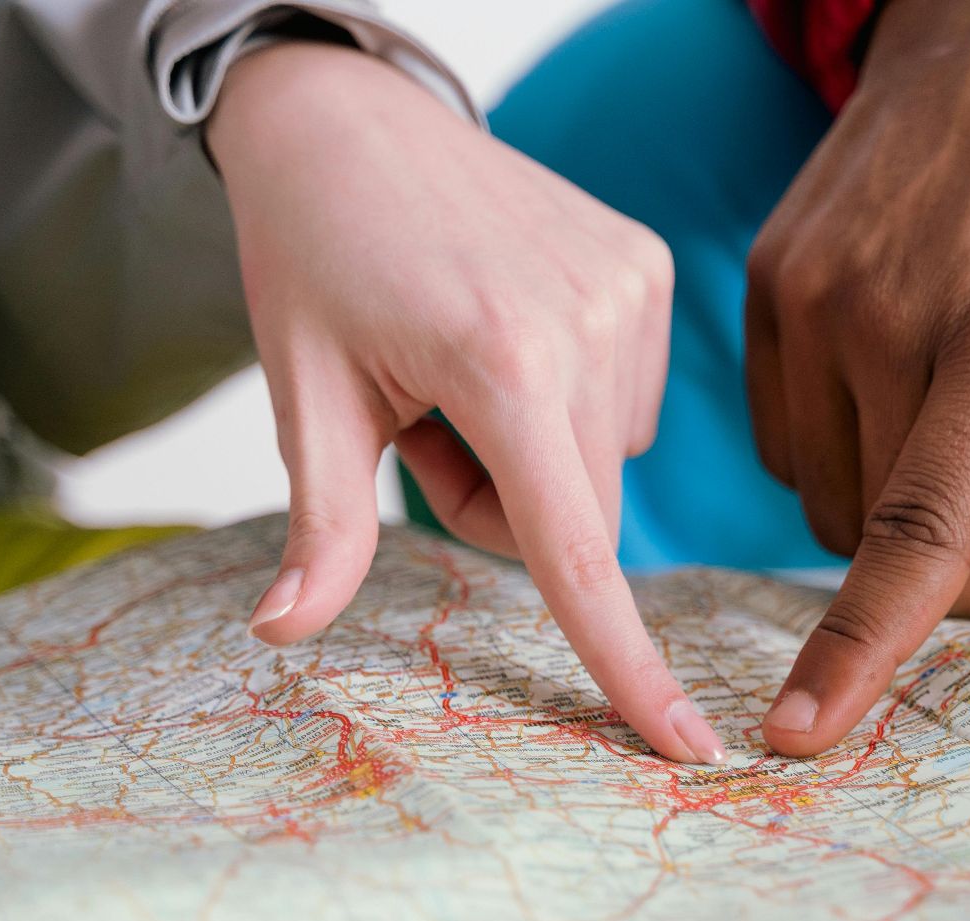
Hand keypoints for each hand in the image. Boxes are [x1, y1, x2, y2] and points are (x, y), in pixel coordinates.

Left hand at [207, 44, 725, 763]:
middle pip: (577, 519)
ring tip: (458, 367)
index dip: (627, 665)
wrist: (348, 120)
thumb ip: (322, 526)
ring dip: (535, 456)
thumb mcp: (305, 395)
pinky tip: (509, 330)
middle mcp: (590, 325)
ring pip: (601, 465)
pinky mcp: (648, 268)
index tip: (690, 750)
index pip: (575, 553)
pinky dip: (567, 401)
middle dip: (501, 509)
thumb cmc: (311, 258)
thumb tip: (279, 635)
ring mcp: (631, 290)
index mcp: (502, 365)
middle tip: (422, 425)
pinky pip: (623, 403)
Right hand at [745, 0, 969, 755]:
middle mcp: (887, 318)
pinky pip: (783, 427)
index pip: (922, 527)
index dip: (865, 647)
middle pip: (877, 534)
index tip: (800, 735)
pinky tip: (915, 380)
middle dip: (960, 560)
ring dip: (894, 504)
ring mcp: (814, 294)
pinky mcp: (770, 276)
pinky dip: (845, 445)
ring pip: (823, 488)